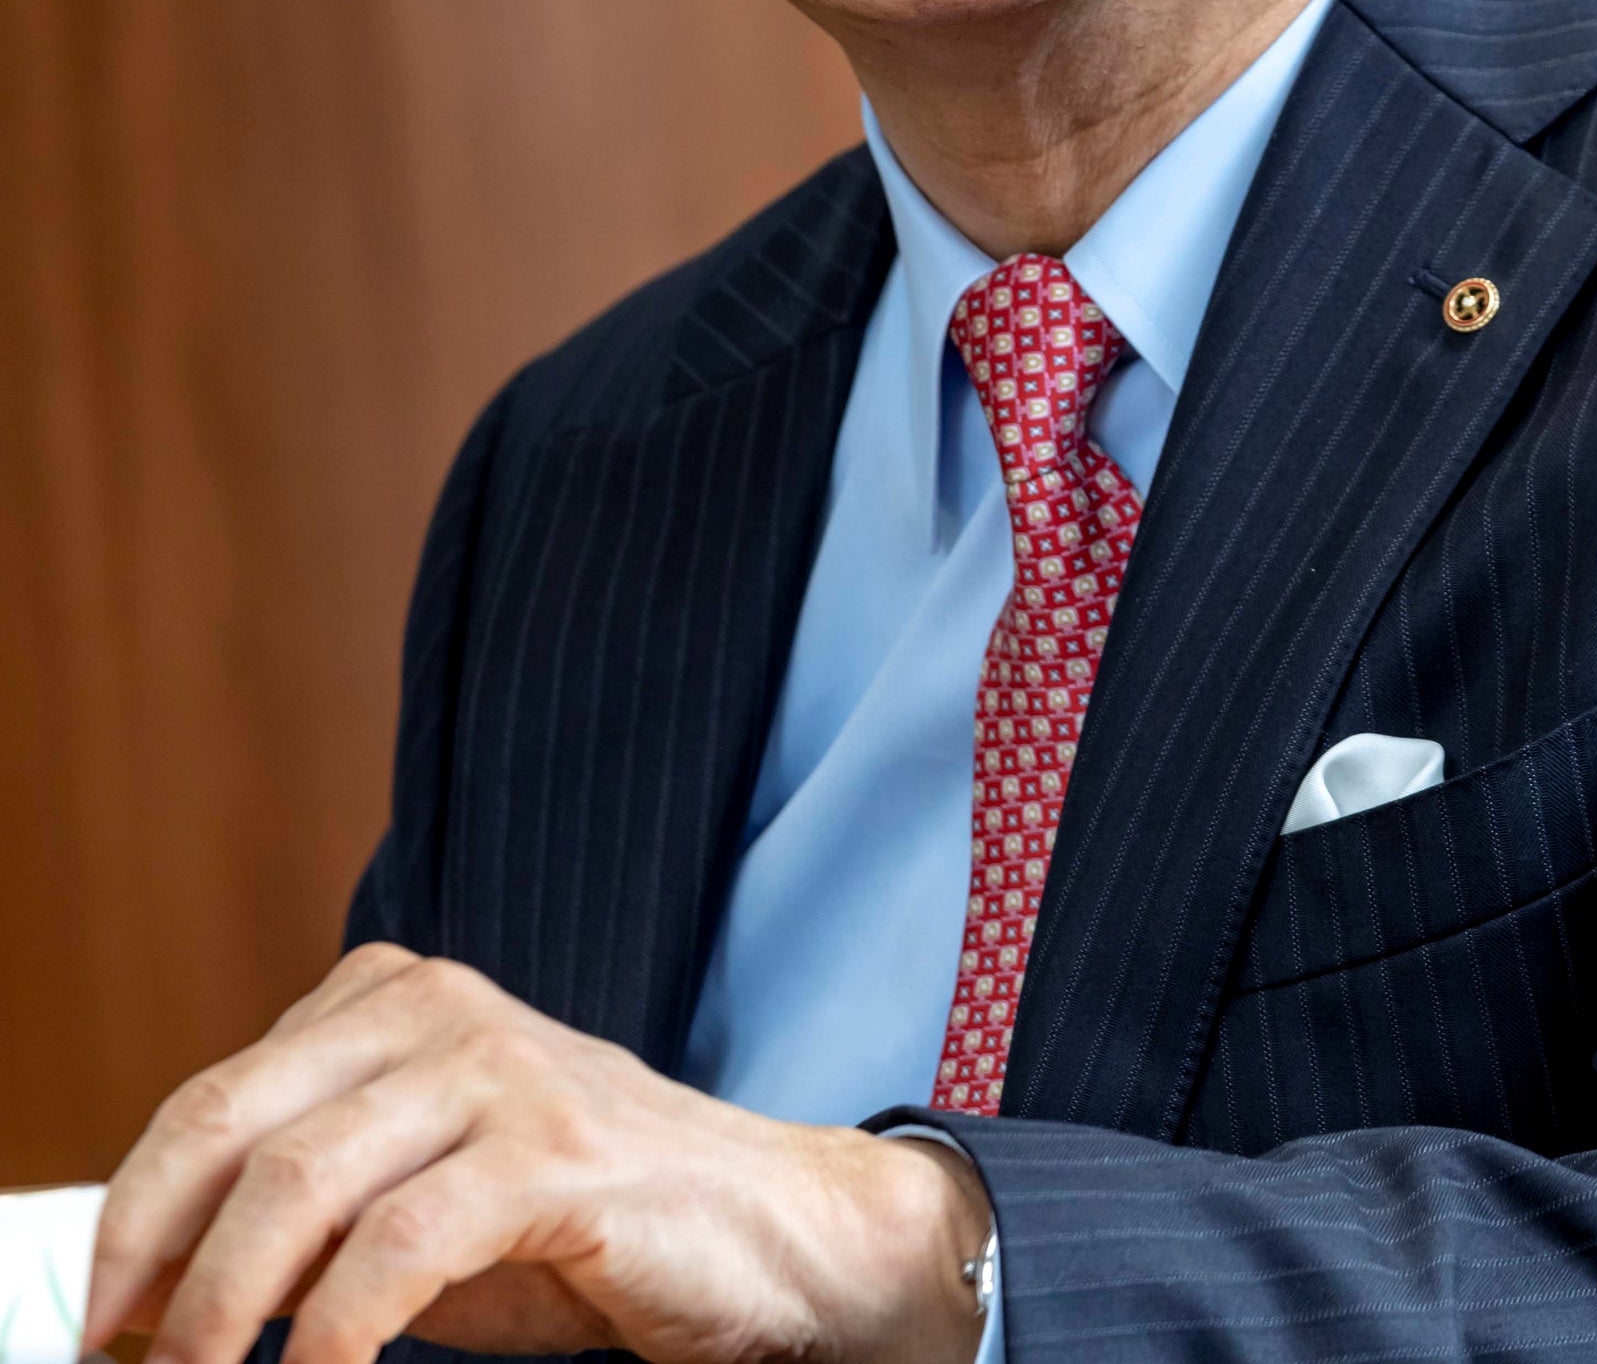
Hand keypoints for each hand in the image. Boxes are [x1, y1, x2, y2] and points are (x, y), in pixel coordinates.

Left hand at [85, 944, 991, 1363]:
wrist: (767, 1234)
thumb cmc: (589, 1227)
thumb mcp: (422, 1205)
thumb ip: (311, 1219)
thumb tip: (164, 1293)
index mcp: (393, 997)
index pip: (213, 1100)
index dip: (134, 1217)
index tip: (103, 1321)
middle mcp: (437, 1007)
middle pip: (232, 1128)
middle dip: (155, 1264)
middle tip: (131, 1363)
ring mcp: (498, 1069)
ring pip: (298, 1184)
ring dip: (223, 1313)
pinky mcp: (552, 1152)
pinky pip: (396, 1247)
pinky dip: (331, 1337)